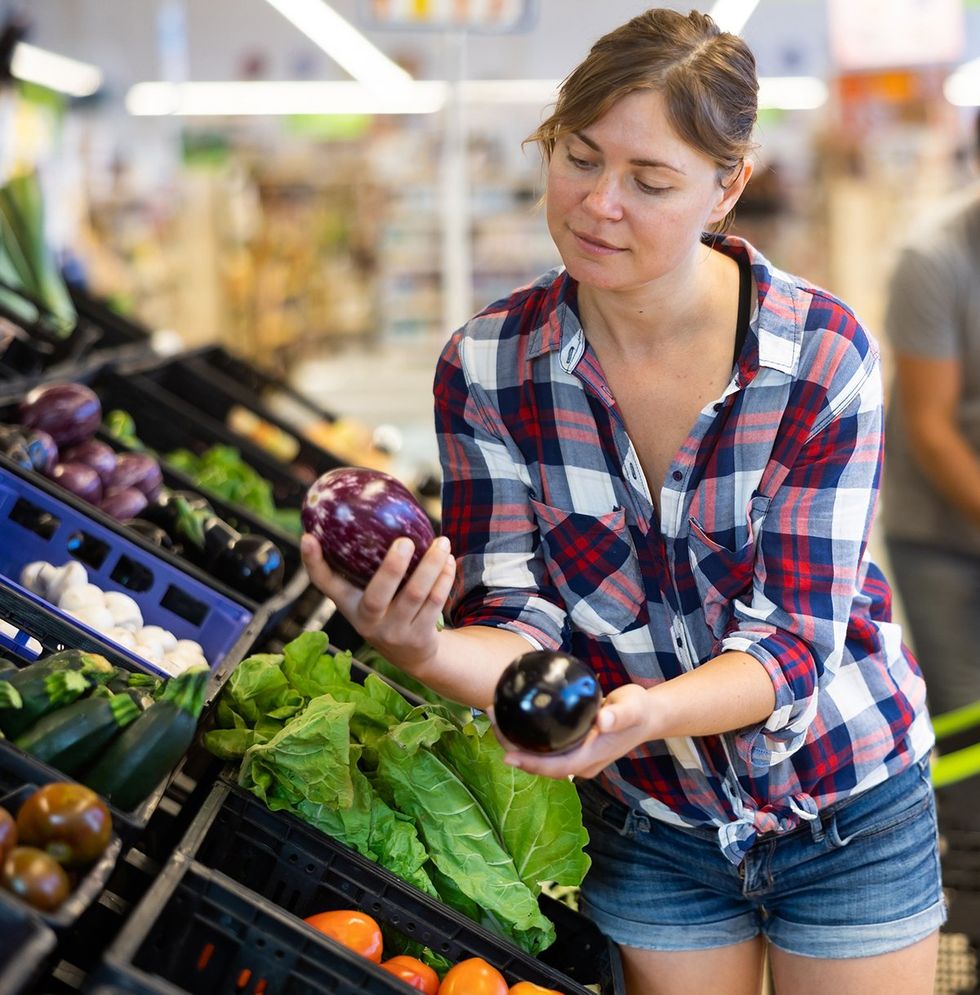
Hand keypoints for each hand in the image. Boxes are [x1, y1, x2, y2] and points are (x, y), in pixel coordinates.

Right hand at [300, 532, 455, 672]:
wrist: (411, 655)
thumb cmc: (385, 610)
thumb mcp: (366, 594)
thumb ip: (363, 565)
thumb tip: (367, 512)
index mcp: (349, 604)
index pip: (324, 584)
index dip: (313, 562)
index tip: (307, 537)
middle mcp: (367, 621)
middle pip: (377, 596)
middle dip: (391, 568)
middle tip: (404, 541)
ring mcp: (394, 631)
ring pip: (414, 596)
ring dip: (430, 566)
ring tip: (442, 542)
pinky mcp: (419, 637)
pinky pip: (434, 603)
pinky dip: (444, 579)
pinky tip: (448, 560)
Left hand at [496, 683, 654, 779]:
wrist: (648, 717)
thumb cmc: (638, 710)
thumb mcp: (632, 707)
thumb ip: (619, 714)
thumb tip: (603, 720)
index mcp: (592, 757)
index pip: (556, 767)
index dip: (531, 763)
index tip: (506, 753)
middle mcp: (582, 764)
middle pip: (542, 766)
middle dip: (514, 748)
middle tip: (493, 717)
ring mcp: (577, 759)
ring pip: (542, 760)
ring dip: (517, 744)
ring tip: (497, 717)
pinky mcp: (574, 750)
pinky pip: (546, 751)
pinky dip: (528, 740)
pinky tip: (514, 722)